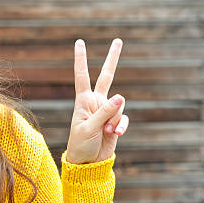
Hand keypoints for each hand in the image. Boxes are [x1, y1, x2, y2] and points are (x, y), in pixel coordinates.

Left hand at [65, 38, 128, 163]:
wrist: (87, 162)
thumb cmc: (80, 144)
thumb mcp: (89, 128)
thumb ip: (104, 112)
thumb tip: (121, 96)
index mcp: (83, 100)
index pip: (82, 75)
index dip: (81, 59)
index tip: (79, 42)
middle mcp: (95, 102)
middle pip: (106, 76)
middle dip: (113, 59)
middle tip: (118, 40)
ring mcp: (107, 111)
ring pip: (119, 106)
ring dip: (115, 120)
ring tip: (106, 131)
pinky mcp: (115, 121)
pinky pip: (124, 118)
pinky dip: (121, 126)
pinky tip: (115, 134)